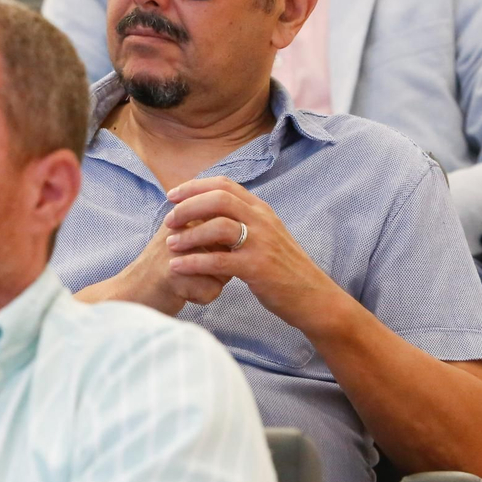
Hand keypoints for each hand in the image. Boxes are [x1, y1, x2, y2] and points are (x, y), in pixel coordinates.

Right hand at [88, 219, 231, 316]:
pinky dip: (203, 296)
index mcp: (186, 215)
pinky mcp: (174, 273)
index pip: (227, 226)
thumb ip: (210, 226)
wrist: (133, 293)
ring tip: (188, 281)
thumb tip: (245, 224)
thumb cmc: (165, 267)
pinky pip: (213, 290)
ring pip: (224, 270)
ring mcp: (177, 249)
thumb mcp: (184, 238)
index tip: (203, 254)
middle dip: (221, 264)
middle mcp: (182, 227)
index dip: (222, 246)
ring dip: (213, 281)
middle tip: (197, 269)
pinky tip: (184, 293)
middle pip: (229, 248)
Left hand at [164, 176, 345, 332]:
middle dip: (188, 206)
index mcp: (261, 210)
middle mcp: (262, 220)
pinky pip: (219, 260)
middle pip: (219, 199)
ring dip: (189, 234)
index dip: (195, 186)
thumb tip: (214, 211)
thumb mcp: (267, 235)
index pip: (225, 184)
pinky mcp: (258, 268)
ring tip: (170, 244)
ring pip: (218, 226)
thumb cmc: (284, 269)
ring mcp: (261, 243)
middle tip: (168, 219)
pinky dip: (194, 262)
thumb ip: (245, 221)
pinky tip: (177, 267)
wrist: (313, 296)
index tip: (173, 195)